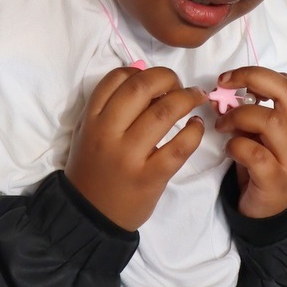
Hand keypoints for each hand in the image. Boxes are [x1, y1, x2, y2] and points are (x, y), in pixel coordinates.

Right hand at [65, 66, 206, 230]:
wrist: (90, 216)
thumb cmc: (95, 169)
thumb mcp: (91, 132)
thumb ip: (112, 106)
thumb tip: (147, 77)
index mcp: (92, 119)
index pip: (116, 78)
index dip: (142, 70)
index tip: (156, 80)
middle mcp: (108, 133)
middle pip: (142, 88)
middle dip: (167, 77)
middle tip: (179, 84)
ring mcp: (129, 156)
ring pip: (163, 113)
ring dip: (187, 98)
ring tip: (196, 98)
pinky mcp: (149, 177)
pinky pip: (179, 147)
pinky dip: (194, 131)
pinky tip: (196, 126)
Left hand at [214, 66, 286, 218]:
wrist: (274, 212)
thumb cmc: (266, 166)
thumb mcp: (261, 136)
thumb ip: (249, 114)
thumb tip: (224, 92)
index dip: (259, 74)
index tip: (231, 78)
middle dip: (252, 79)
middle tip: (224, 85)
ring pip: (271, 121)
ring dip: (238, 116)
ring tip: (221, 125)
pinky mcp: (276, 180)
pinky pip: (254, 153)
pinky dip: (235, 146)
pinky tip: (229, 150)